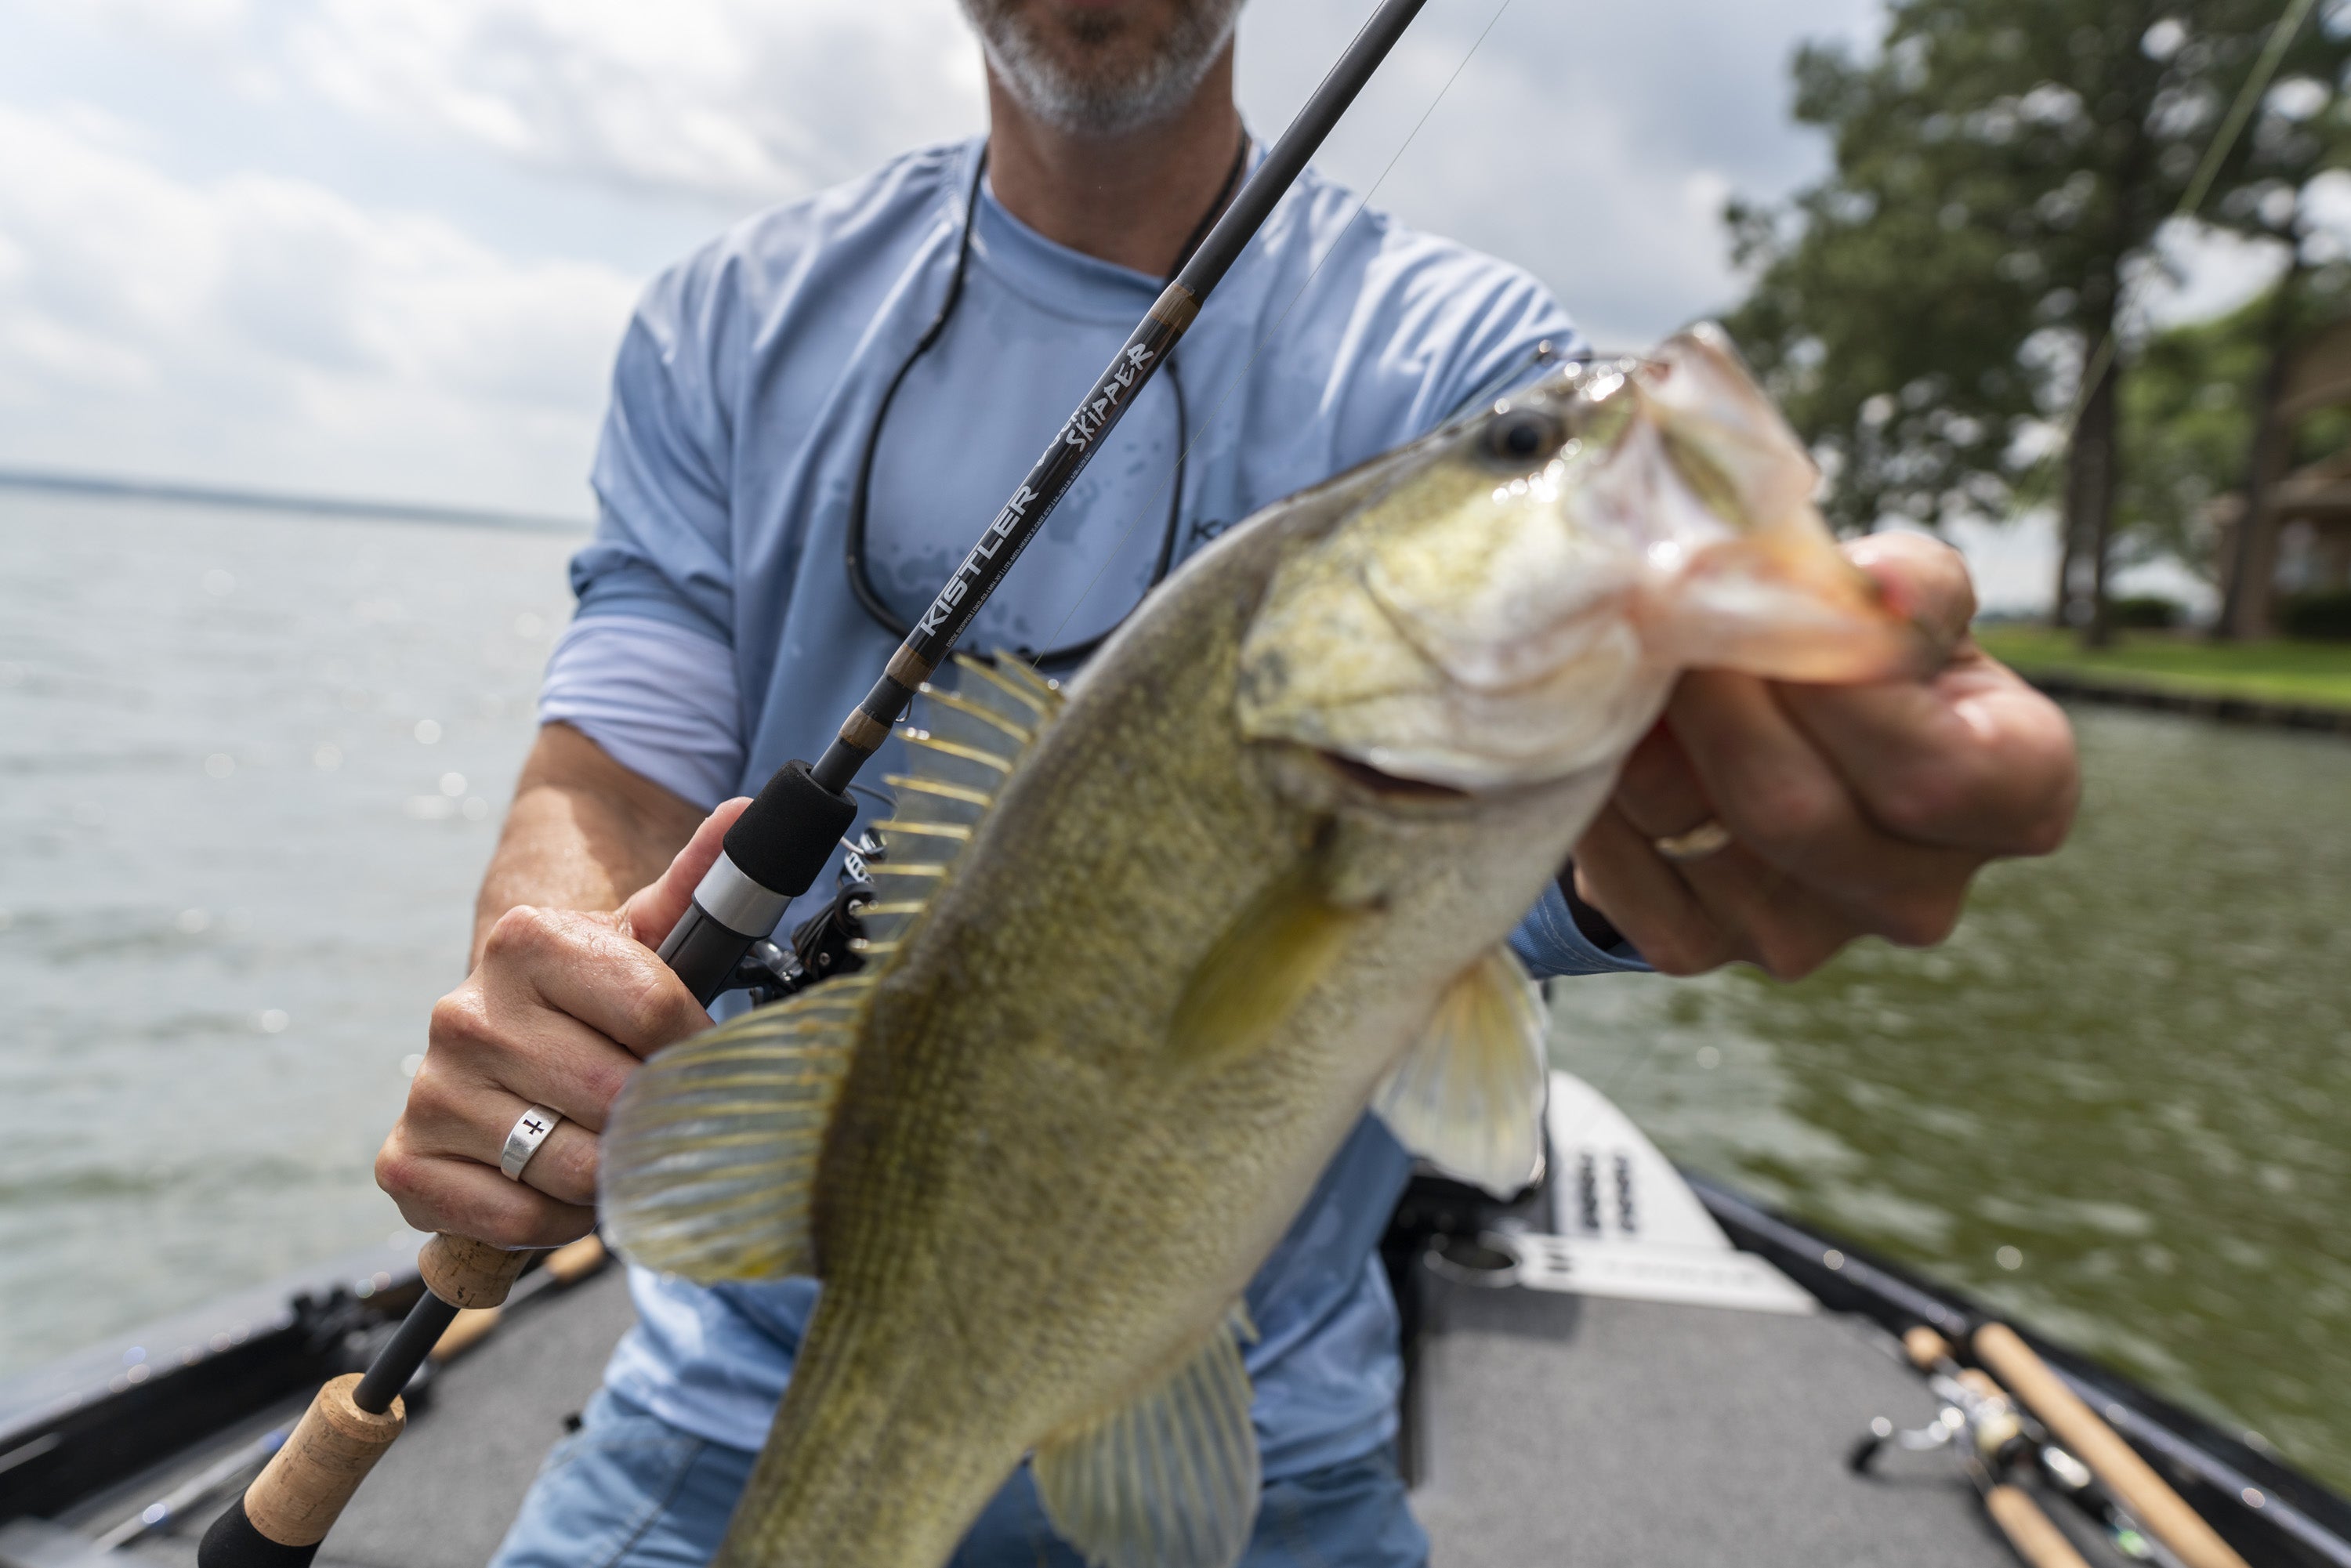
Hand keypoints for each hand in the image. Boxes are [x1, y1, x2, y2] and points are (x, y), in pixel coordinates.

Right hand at [375, 798, 748, 1247]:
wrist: (506, 1036)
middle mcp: (463, 1012)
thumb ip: (697, 884)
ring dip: (612, 1173)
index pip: (656, 1013)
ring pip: (570, 1165)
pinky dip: (557, 1221)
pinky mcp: (405, 1161)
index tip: (702, 1057)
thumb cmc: (592, 995)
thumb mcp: (644, 937)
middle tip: (659, 1110)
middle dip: (656, 1115)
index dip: (697, 1048)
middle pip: (616, 1094)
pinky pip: (514, 1218)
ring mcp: (429, 1088)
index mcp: (526, 941)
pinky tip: (561, 1186)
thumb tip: (744, 812)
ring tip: (612, 1143)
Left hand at [1571, 533, 2078, 978]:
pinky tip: (1612, 724)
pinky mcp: (1697, 946)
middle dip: (1715, 696)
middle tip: (1664, 608)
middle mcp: (1919, 895)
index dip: (1838, 690)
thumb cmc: (1869, 657)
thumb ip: (1908, 586)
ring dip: (1640, 724)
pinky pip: (1620, 867)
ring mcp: (1803, 938)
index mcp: (2015, 800)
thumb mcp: (1915, 599)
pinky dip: (1597, 781)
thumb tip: (1876, 589)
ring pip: (1687, 822)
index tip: (1768, 602)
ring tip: (1635, 649)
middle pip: (1794, 809)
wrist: (1782, 734)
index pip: (1934, 774)